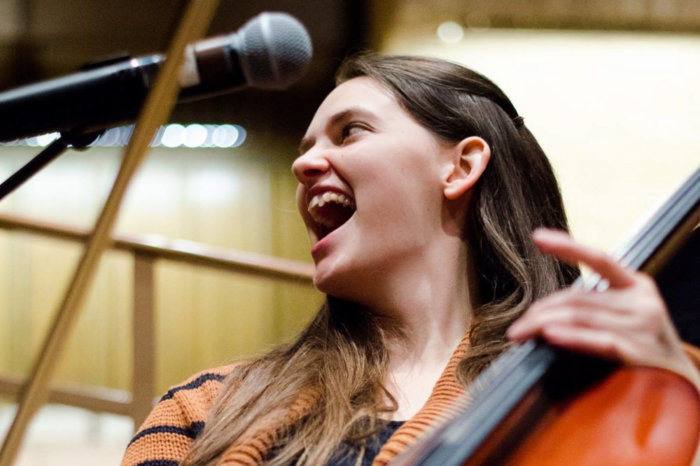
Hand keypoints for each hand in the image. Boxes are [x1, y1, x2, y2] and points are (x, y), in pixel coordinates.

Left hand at [507, 228, 699, 388]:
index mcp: (637, 285)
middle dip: (540, 311)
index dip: (567, 246)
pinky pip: (598, 341)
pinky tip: (550, 335)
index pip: (598, 258)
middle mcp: (642, 301)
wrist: (685, 387)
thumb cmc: (642, 347)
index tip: (538, 237)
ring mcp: (643, 326)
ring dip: (543, 325)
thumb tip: (541, 313)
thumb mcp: (627, 316)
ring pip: (580, 317)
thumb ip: (594, 306)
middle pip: (577, 298)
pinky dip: (571, 337)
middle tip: (517, 326)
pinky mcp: (640, 353)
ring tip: (520, 333)